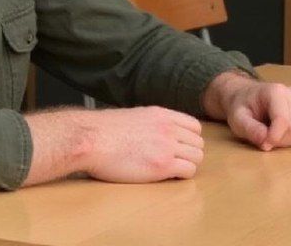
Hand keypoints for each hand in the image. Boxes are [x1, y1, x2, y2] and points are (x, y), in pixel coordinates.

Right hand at [86, 106, 204, 181]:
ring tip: (170, 170)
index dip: (189, 139)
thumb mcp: (133, 116)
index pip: (194, 126)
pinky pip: (188, 171)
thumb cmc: (104, 131)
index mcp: (161, 114)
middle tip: (175, 162)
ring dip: (187, 165)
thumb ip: (151, 122)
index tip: (180, 148)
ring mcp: (167, 145)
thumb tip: (155, 132)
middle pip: (198, 143)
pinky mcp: (162, 165)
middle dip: (190, 154)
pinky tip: (166, 176)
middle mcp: (168, 127)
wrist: (91, 139)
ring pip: (197, 157)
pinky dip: (181, 176)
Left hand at [203, 72, 290, 150]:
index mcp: (275, 91)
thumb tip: (266, 143)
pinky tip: (285, 130)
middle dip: (280, 140)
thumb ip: (250, 129)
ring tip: (273, 131)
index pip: (284, 121)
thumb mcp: (238, 119)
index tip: (264, 143)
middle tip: (266, 136)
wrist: (249, 97)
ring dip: (289, 140)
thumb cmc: (243, 107)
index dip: (274, 137)